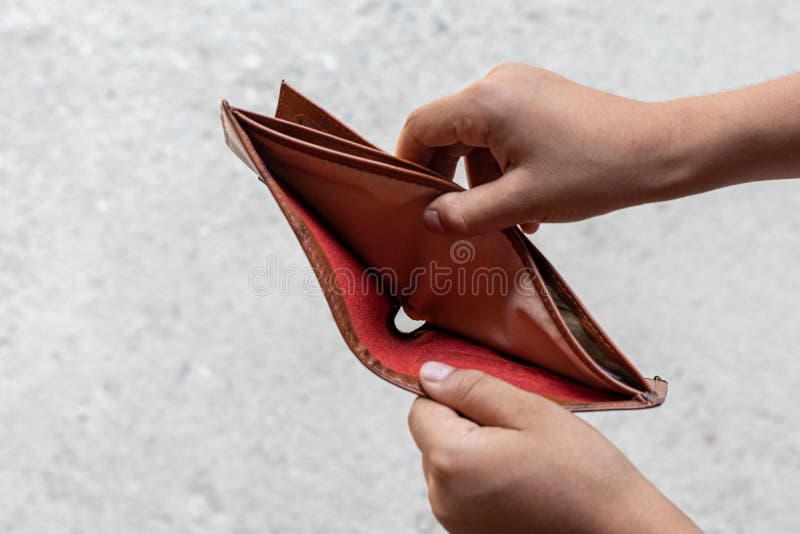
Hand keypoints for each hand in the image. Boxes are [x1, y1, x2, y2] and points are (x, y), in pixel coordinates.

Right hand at [396, 62, 799, 234]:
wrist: (657, 150)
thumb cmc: (594, 173)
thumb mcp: (521, 202)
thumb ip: (465, 214)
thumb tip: (429, 219)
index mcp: (486, 101)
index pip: (420, 127)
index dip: (407, 165)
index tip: (409, 201)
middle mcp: (498, 84)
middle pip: (446, 131)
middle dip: (445, 177)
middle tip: (450, 218)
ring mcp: (520, 87)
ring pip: (475, 136)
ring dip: (478, 178)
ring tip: (501, 219)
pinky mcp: (538, 97)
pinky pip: (500, 132)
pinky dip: (501, 167)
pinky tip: (523, 204)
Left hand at [408, 362, 699, 533]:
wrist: (619, 532)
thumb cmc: (582, 473)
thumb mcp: (529, 411)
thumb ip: (472, 387)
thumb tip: (428, 374)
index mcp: (450, 461)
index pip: (421, 407)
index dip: (453, 393)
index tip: (492, 398)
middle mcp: (441, 498)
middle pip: (432, 437)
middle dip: (465, 422)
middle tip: (517, 427)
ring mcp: (454, 522)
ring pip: (448, 463)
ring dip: (476, 450)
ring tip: (524, 456)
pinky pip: (463, 491)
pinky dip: (485, 477)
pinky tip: (523, 479)